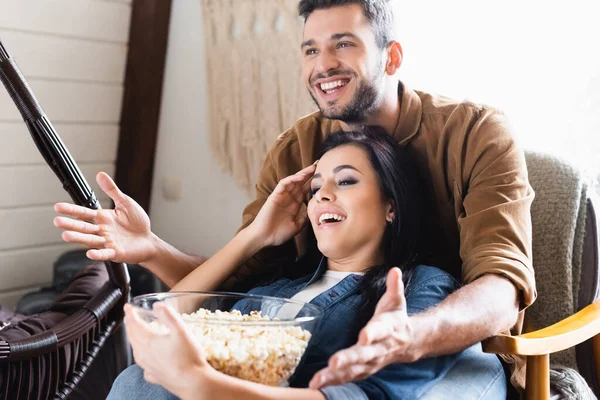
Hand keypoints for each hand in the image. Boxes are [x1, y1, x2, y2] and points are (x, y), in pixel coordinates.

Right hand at [53, 172, 155, 263]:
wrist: (149, 240)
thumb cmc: (137, 222)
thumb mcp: (125, 203)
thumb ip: (112, 190)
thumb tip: (100, 174)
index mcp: (102, 218)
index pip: (83, 213)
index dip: (71, 210)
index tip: (57, 207)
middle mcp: (102, 230)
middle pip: (83, 227)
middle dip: (70, 224)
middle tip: (57, 221)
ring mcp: (107, 242)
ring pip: (90, 240)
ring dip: (79, 238)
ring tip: (65, 236)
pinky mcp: (116, 252)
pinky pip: (105, 253)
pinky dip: (98, 254)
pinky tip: (90, 253)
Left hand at [124, 303, 214, 398]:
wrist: (192, 382)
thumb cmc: (187, 357)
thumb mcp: (181, 330)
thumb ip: (168, 316)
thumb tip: (157, 306)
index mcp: (149, 341)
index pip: (135, 324)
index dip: (130, 314)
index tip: (128, 307)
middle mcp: (144, 354)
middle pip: (132, 337)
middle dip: (130, 325)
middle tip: (130, 318)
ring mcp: (148, 366)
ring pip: (135, 350)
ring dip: (134, 340)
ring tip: (136, 334)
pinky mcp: (154, 375)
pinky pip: (143, 365)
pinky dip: (141, 357)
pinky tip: (146, 357)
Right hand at [248, 164, 315, 246]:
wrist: (264, 238)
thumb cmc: (278, 234)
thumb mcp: (296, 226)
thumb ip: (304, 218)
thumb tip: (315, 212)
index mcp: (294, 205)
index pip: (305, 190)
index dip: (313, 183)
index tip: (324, 178)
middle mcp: (288, 198)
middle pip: (300, 183)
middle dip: (310, 174)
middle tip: (320, 165)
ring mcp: (281, 196)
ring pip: (293, 180)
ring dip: (303, 174)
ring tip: (313, 167)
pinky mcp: (274, 195)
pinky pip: (284, 183)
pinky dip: (292, 179)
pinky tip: (301, 177)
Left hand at [309, 268, 418, 388]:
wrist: (408, 342)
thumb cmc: (396, 318)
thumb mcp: (397, 300)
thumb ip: (395, 286)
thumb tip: (394, 270)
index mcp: (386, 329)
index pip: (379, 330)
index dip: (372, 333)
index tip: (364, 337)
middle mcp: (378, 348)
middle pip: (363, 355)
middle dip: (349, 359)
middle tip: (334, 363)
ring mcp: (371, 362)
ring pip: (353, 370)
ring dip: (335, 376)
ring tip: (318, 379)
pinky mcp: (363, 370)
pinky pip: (348, 377)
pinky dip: (333, 382)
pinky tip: (317, 384)